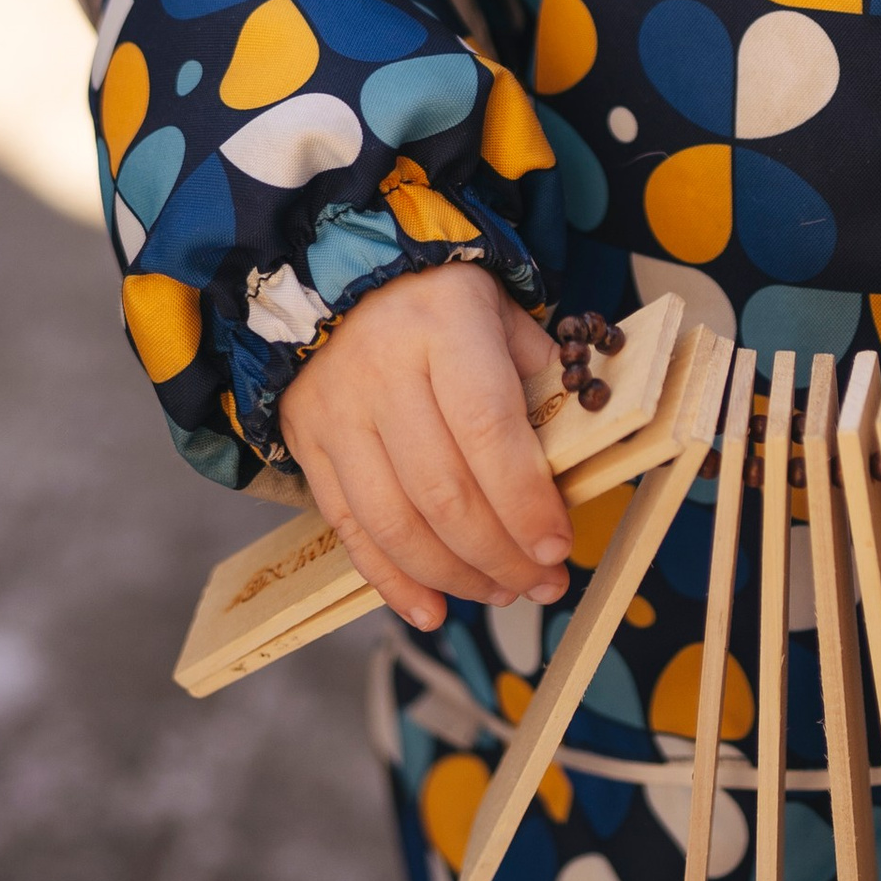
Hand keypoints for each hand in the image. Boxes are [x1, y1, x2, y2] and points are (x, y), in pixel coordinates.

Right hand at [278, 265, 571, 633]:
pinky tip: (432, 608)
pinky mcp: (307, 443)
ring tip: (501, 593)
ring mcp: (337, 410)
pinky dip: (391, 580)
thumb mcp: (501, 314)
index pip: (487, 428)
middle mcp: (382, 369)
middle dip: (501, 554)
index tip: (558, 545)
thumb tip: (572, 463)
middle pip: (443, 489)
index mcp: (443, 324)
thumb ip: (539, 380)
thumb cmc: (441, 302)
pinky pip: (350, 528)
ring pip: (395, 521)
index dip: (524, 499)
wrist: (339, 272)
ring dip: (455, 575)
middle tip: (543, 583)